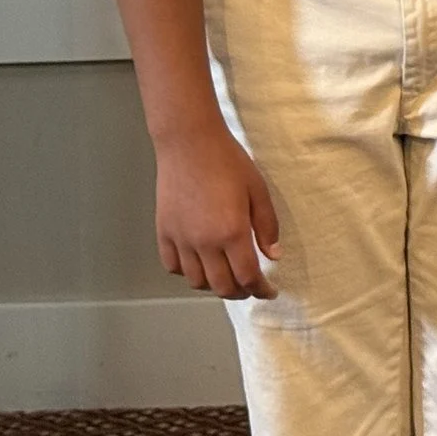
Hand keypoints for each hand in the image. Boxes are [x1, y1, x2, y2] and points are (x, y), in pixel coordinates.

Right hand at [153, 122, 281, 298]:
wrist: (189, 143)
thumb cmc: (227, 161)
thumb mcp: (258, 190)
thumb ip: (267, 226)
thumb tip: (273, 255)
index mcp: (231, 232)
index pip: (247, 277)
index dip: (261, 289)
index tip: (269, 291)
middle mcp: (204, 242)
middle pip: (222, 286)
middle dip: (240, 292)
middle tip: (251, 287)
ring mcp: (181, 239)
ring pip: (196, 281)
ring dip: (214, 285)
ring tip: (227, 276)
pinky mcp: (163, 233)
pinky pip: (174, 266)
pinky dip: (188, 273)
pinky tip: (200, 263)